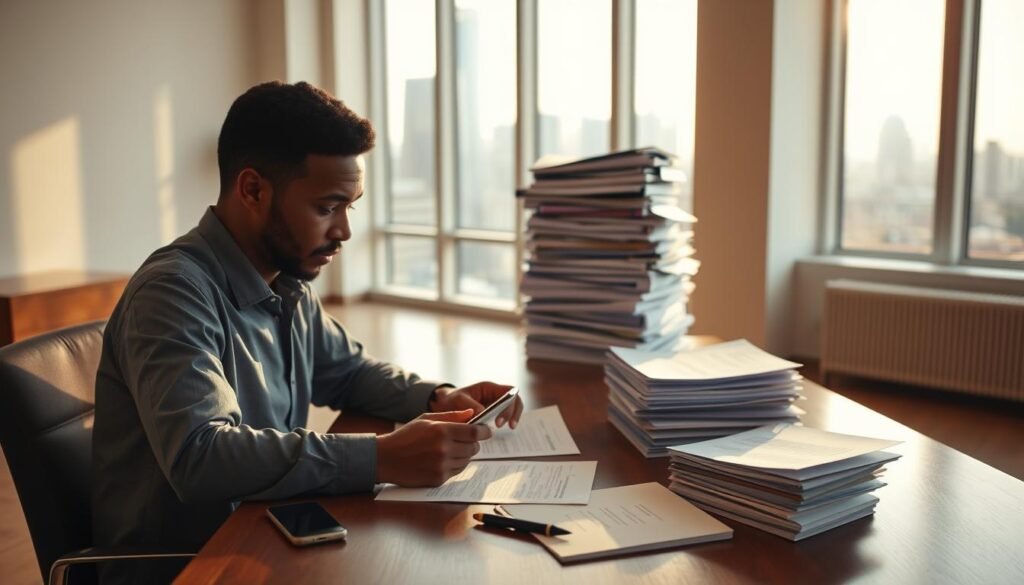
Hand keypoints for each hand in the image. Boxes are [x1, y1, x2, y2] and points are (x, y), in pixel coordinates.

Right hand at [375, 409, 492, 486]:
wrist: (385, 458)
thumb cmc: (405, 436)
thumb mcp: (426, 419)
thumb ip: (451, 416)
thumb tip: (472, 414)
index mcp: (441, 431)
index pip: (473, 432)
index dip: (483, 432)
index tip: (487, 431)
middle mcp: (444, 449)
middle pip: (473, 447)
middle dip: (473, 443)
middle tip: (466, 440)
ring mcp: (441, 466)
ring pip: (467, 460)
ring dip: (464, 454)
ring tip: (450, 449)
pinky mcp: (438, 479)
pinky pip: (457, 471)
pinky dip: (455, 465)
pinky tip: (443, 459)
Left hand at [430, 382, 523, 428]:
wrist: (444, 405)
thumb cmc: (451, 399)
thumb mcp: (458, 400)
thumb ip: (470, 406)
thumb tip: (483, 414)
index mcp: (488, 388)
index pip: (509, 391)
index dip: (509, 405)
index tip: (499, 421)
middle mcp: (495, 394)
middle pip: (515, 400)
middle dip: (513, 413)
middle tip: (507, 426)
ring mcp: (495, 404)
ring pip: (512, 408)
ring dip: (512, 418)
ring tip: (509, 428)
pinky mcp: (493, 413)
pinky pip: (505, 417)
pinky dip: (505, 423)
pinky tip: (500, 432)